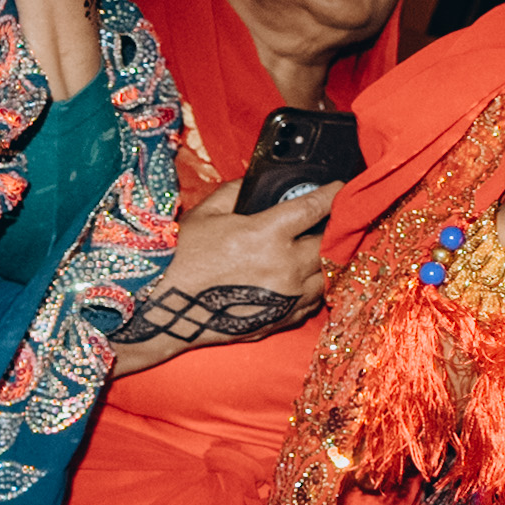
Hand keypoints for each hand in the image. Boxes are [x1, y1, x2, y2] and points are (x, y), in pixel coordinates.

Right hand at [110, 176, 335, 372]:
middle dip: (335, 229)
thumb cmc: (179, 258)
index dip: (332, 194)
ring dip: (329, 261)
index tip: (340, 187)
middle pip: (330, 244)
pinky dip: (315, 288)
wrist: (163, 309)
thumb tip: (258, 184)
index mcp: (266, 234)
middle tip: (331, 220)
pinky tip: (304, 278)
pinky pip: (313, 303)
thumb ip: (237, 192)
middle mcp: (284, 266)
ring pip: (329, 276)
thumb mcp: (205, 213)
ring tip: (321, 249)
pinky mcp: (281, 321)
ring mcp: (286, 298)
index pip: (314, 207)